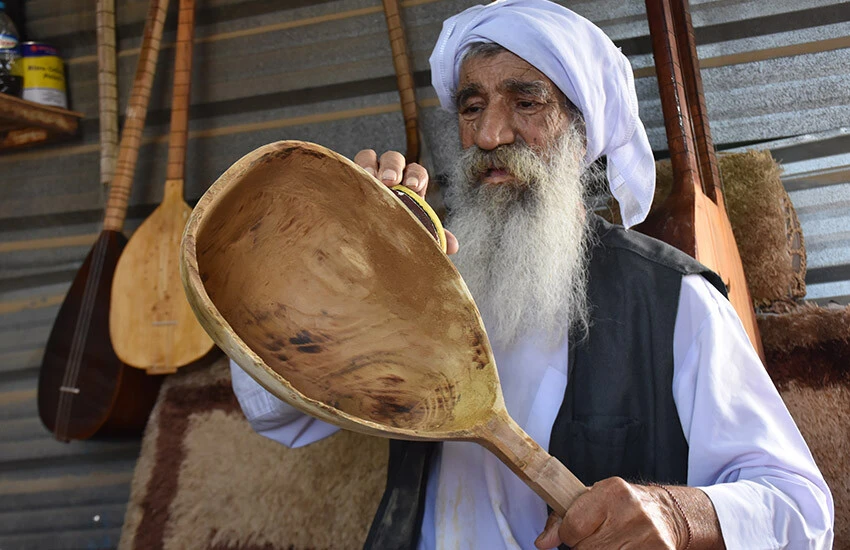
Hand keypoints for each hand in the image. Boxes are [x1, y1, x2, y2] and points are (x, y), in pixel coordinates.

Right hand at [353, 149, 458, 254]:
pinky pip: (349, 166)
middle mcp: (390, 175)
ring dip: (370, 164)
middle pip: (393, 159)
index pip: (416, 172)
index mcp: (409, 186)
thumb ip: (432, 234)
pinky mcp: (350, 179)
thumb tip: (453, 246)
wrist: (367, 239)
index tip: (414, 188)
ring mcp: (368, 174)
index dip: (416, 176)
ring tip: (370, 177)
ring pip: (369, 157)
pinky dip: (352, 169)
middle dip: (393, 166)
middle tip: (391, 181)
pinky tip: (352, 181)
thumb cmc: (395, 230)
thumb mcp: (414, 231)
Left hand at [534, 478, 687, 548]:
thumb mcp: (592, 500)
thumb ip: (563, 518)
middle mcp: (631, 510)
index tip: (575, 532)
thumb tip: (543, 542)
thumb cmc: (622, 505)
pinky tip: (624, 547)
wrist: (664, 512)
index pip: (572, 527)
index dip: (569, 534)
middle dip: (585, 546)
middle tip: (597, 537)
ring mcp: (647, 533)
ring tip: (611, 541)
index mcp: (611, 491)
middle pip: (586, 548)